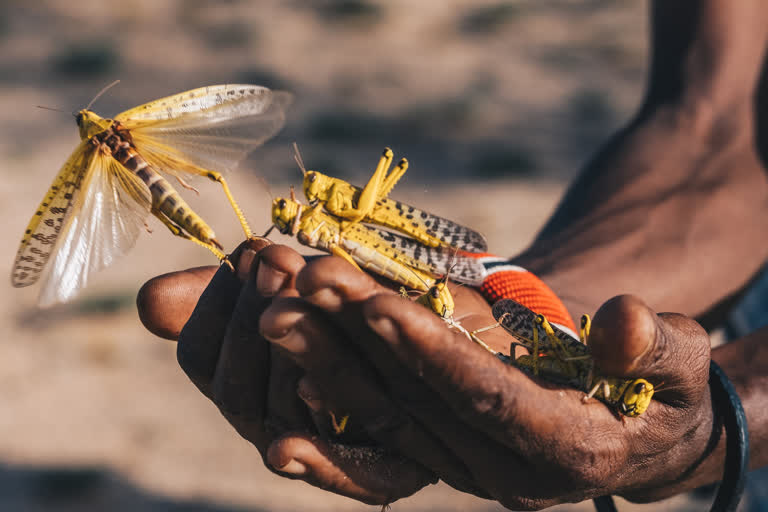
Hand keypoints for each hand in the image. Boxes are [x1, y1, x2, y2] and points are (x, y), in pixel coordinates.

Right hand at [136, 240, 435, 505]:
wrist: (440, 334)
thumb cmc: (357, 307)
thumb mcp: (293, 288)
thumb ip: (231, 296)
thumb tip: (147, 303)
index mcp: (248, 381)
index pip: (203, 354)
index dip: (215, 304)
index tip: (247, 252)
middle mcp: (277, 422)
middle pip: (237, 394)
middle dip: (251, 323)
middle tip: (276, 262)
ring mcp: (329, 452)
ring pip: (286, 424)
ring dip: (290, 359)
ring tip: (292, 303)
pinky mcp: (387, 474)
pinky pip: (360, 478)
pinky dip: (327, 458)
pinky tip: (308, 401)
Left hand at [260, 257, 716, 508]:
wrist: (640, 434)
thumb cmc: (671, 392)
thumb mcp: (686, 366)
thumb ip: (662, 348)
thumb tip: (624, 321)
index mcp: (566, 448)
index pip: (486, 397)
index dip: (433, 351)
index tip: (378, 303)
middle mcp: (499, 464)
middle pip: (413, 398)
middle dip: (353, 336)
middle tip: (297, 278)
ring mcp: (462, 455)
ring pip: (380, 404)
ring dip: (324, 347)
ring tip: (276, 289)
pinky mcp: (440, 440)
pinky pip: (373, 417)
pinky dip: (328, 381)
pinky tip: (284, 343)